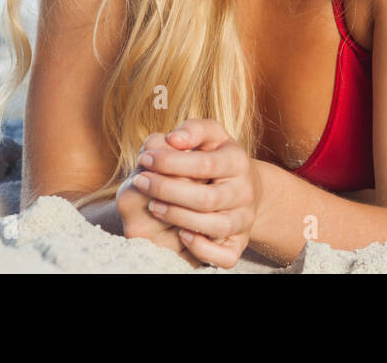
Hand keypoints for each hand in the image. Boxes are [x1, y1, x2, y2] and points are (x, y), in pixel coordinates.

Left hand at [130, 118, 262, 268]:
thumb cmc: (217, 158)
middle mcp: (244, 192)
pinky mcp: (239, 244)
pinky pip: (225, 256)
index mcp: (238, 162)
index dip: (171, 162)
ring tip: (154, 206)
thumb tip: (172, 139)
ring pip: (216, 227)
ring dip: (179, 218)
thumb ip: (192, 130)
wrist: (245, 188)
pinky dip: (202, 249)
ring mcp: (243, 220)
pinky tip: (181, 235)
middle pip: (208, 199)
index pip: (205, 164)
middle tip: (141, 182)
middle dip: (168, 191)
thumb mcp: (210, 136)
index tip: (145, 158)